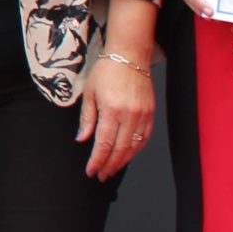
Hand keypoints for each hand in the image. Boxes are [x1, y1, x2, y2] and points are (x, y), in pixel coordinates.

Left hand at [77, 47, 156, 179]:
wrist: (129, 56)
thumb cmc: (107, 71)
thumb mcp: (90, 93)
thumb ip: (87, 119)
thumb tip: (82, 139)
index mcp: (112, 110)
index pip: (104, 144)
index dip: (98, 161)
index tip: (91, 171)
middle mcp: (130, 115)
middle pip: (121, 150)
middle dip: (110, 166)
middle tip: (101, 176)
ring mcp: (143, 115)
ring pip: (135, 147)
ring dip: (123, 162)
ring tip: (112, 170)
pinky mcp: (151, 113)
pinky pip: (145, 138)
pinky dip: (136, 150)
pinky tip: (128, 156)